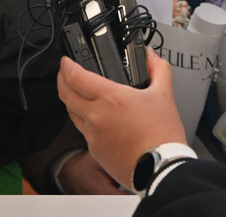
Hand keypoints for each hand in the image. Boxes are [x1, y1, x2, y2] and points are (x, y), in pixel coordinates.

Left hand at [57, 48, 185, 190]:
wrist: (161, 169)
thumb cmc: (162, 135)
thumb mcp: (164, 94)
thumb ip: (158, 69)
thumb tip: (151, 56)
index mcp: (111, 98)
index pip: (75, 77)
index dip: (66, 66)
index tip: (67, 61)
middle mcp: (96, 116)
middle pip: (65, 94)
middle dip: (61, 80)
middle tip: (65, 73)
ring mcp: (93, 135)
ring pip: (71, 113)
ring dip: (71, 100)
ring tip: (78, 94)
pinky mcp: (95, 151)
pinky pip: (83, 132)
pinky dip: (85, 121)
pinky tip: (96, 119)